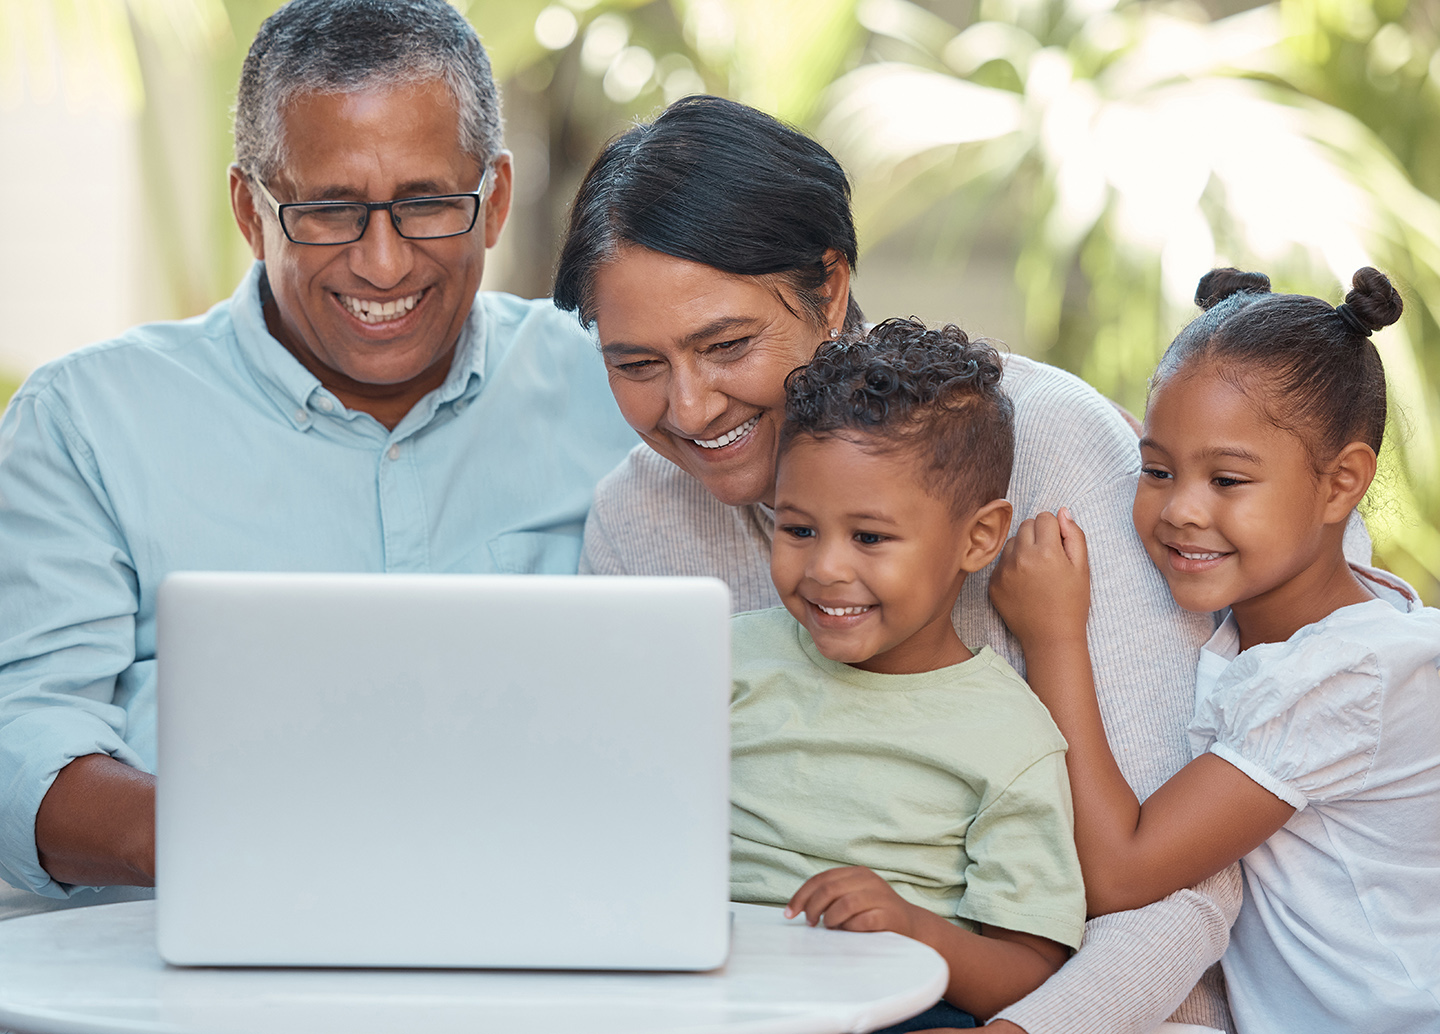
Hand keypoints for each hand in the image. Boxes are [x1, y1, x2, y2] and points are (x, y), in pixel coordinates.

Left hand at [785, 866, 921, 936]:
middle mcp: (868, 880)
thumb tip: (799, 907)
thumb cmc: (874, 913)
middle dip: (812, 908)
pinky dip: (850, 928)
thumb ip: (832, 896)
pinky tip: (849, 931)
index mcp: (856, 873)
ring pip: (844, 904)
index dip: (801, 895)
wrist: (912, 926)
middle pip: (829, 889)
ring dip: (831, 919)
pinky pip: (862, 921)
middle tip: (809, 923)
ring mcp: (880, 897)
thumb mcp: (853, 897)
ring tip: (831, 927)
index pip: (821, 879)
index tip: (789, 913)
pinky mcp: (889, 915)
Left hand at [989, 508, 1090, 647]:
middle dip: (1038, 535)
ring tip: (1037, 571)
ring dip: (1023, 549)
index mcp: (1045, 551)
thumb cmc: (1072, 603)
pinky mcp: (993, 583)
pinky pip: (1001, 562)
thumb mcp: (1082, 568)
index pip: (1044, 517)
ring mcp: (1003, 571)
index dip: (1055, 529)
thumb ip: (1074, 535)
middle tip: (1049, 558)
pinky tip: (1025, 584)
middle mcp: (1020, 558)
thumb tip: (1062, 512)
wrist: (1051, 638)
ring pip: (1011, 542)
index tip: (1059, 545)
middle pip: (1026, 525)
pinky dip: (1012, 566)